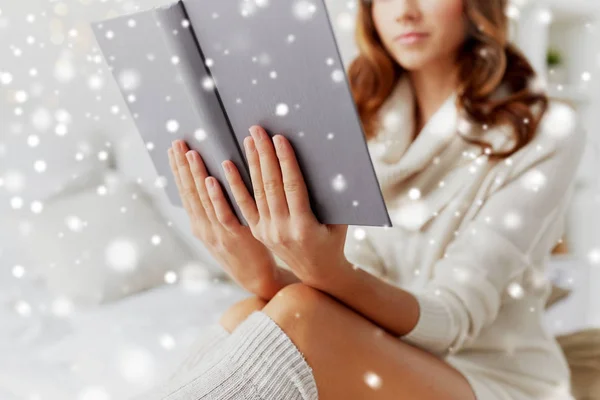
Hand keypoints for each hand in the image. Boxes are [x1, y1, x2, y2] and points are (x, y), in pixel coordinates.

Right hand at [168, 139, 279, 293]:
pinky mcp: (235, 238)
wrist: (257, 278)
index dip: (178, 170)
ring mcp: (217, 234)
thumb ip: (216, 209)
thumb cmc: (243, 249)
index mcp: (199, 225)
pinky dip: (216, 197)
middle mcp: (204, 229)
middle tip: (177, 142)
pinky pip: (224, 214)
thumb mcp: (223, 230)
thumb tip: (210, 181)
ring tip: (191, 153)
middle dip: (182, 166)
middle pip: (190, 193)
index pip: (185, 192)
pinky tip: (211, 180)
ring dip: (196, 176)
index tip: (173, 149)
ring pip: (203, 200)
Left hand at [224, 125, 350, 286]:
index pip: (292, 186)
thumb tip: (328, 160)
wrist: (318, 272)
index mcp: (305, 227)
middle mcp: (283, 230)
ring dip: (251, 164)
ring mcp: (267, 232)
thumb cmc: (333, 239)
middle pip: (271, 185)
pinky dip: (235, 185)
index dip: (285, 161)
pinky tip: (227, 166)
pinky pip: (244, 205)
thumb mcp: (339, 220)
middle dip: (264, 155)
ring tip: (247, 140)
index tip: (279, 139)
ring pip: (257, 192)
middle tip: (258, 130)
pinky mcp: (258, 232)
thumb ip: (332, 195)